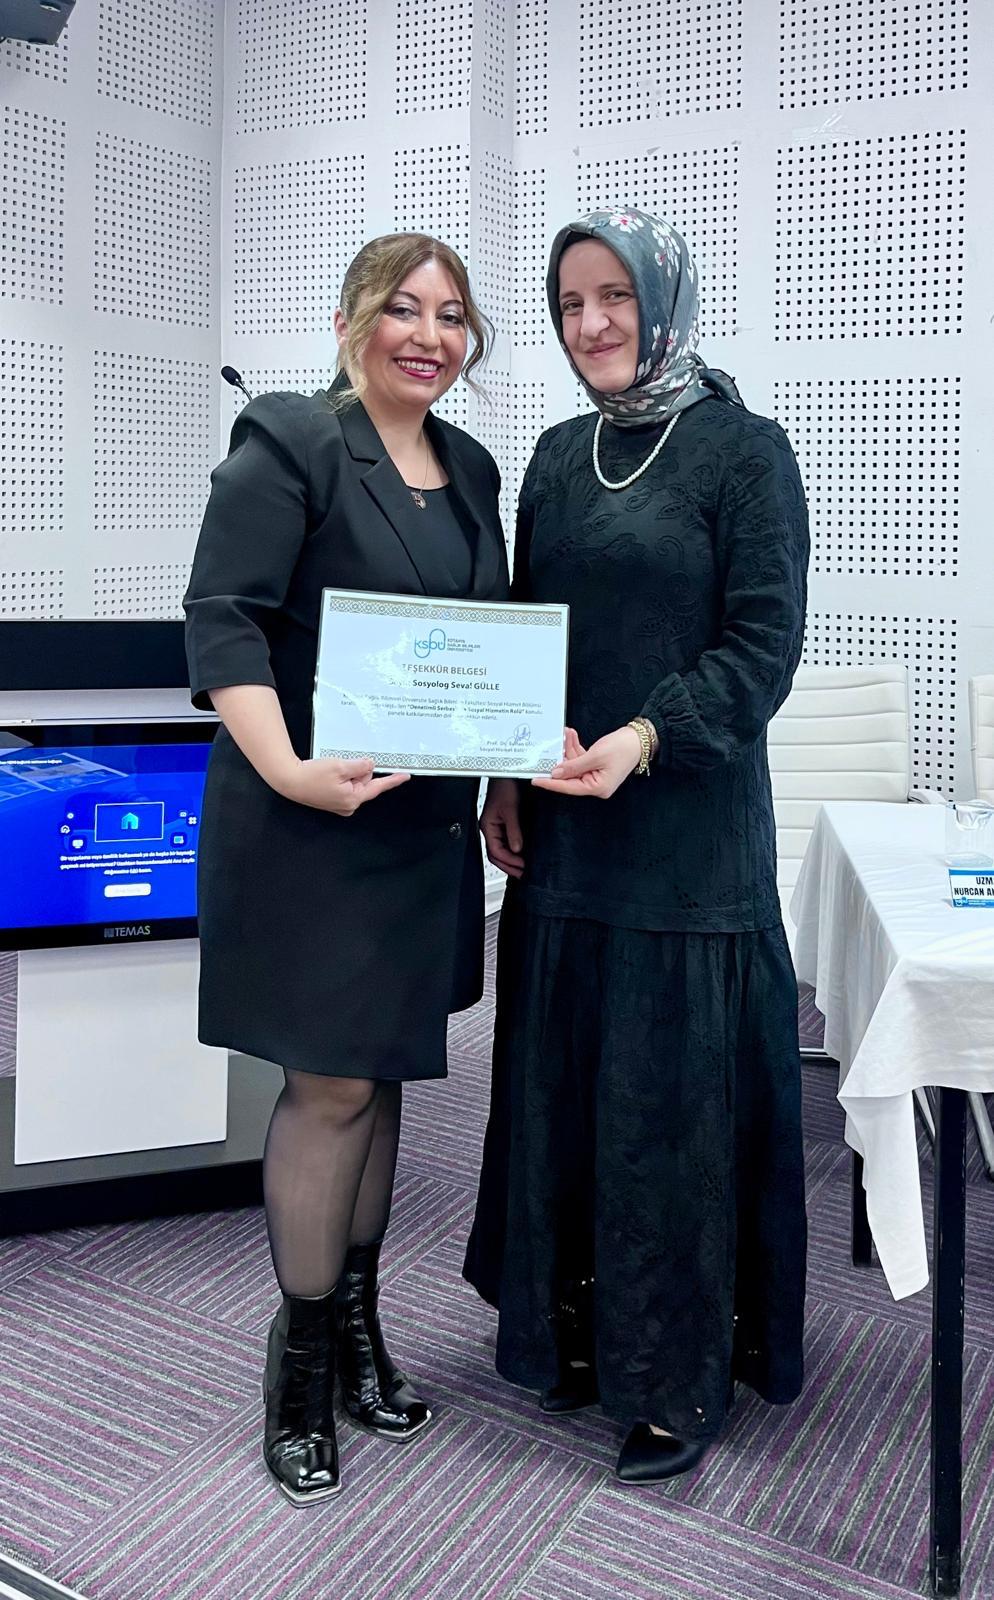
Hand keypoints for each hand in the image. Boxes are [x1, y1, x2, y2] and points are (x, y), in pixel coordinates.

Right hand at [276, 756, 409, 815]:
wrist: (289, 780)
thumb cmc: (312, 775)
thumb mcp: (341, 766)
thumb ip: (360, 766)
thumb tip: (370, 766)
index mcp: (353, 799)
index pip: (377, 787)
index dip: (392, 780)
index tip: (406, 776)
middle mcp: (349, 805)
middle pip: (364, 782)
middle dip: (358, 770)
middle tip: (341, 765)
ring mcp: (340, 805)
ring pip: (354, 782)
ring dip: (347, 772)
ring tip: (330, 770)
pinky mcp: (332, 801)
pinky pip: (345, 785)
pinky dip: (341, 777)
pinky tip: (328, 774)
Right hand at [480, 778, 523, 877]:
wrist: (508, 774)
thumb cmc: (504, 786)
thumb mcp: (510, 809)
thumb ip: (513, 830)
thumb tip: (517, 848)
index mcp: (488, 827)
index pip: (495, 851)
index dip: (509, 861)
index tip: (522, 866)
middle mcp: (491, 829)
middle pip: (496, 855)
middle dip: (509, 866)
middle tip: (523, 874)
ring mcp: (497, 827)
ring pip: (501, 850)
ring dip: (511, 861)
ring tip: (524, 868)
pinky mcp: (505, 824)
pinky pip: (507, 842)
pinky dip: (514, 851)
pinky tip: (523, 854)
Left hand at [532, 725, 641, 799]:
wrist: (640, 738)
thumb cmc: (623, 748)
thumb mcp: (595, 755)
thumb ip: (574, 765)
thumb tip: (556, 773)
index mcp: (597, 787)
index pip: (568, 787)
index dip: (551, 783)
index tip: (536, 780)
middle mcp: (596, 785)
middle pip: (570, 775)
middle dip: (561, 758)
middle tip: (549, 747)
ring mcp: (596, 776)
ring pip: (574, 765)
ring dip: (569, 749)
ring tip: (566, 734)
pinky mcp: (596, 767)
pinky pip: (581, 760)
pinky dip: (576, 748)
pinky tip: (572, 736)